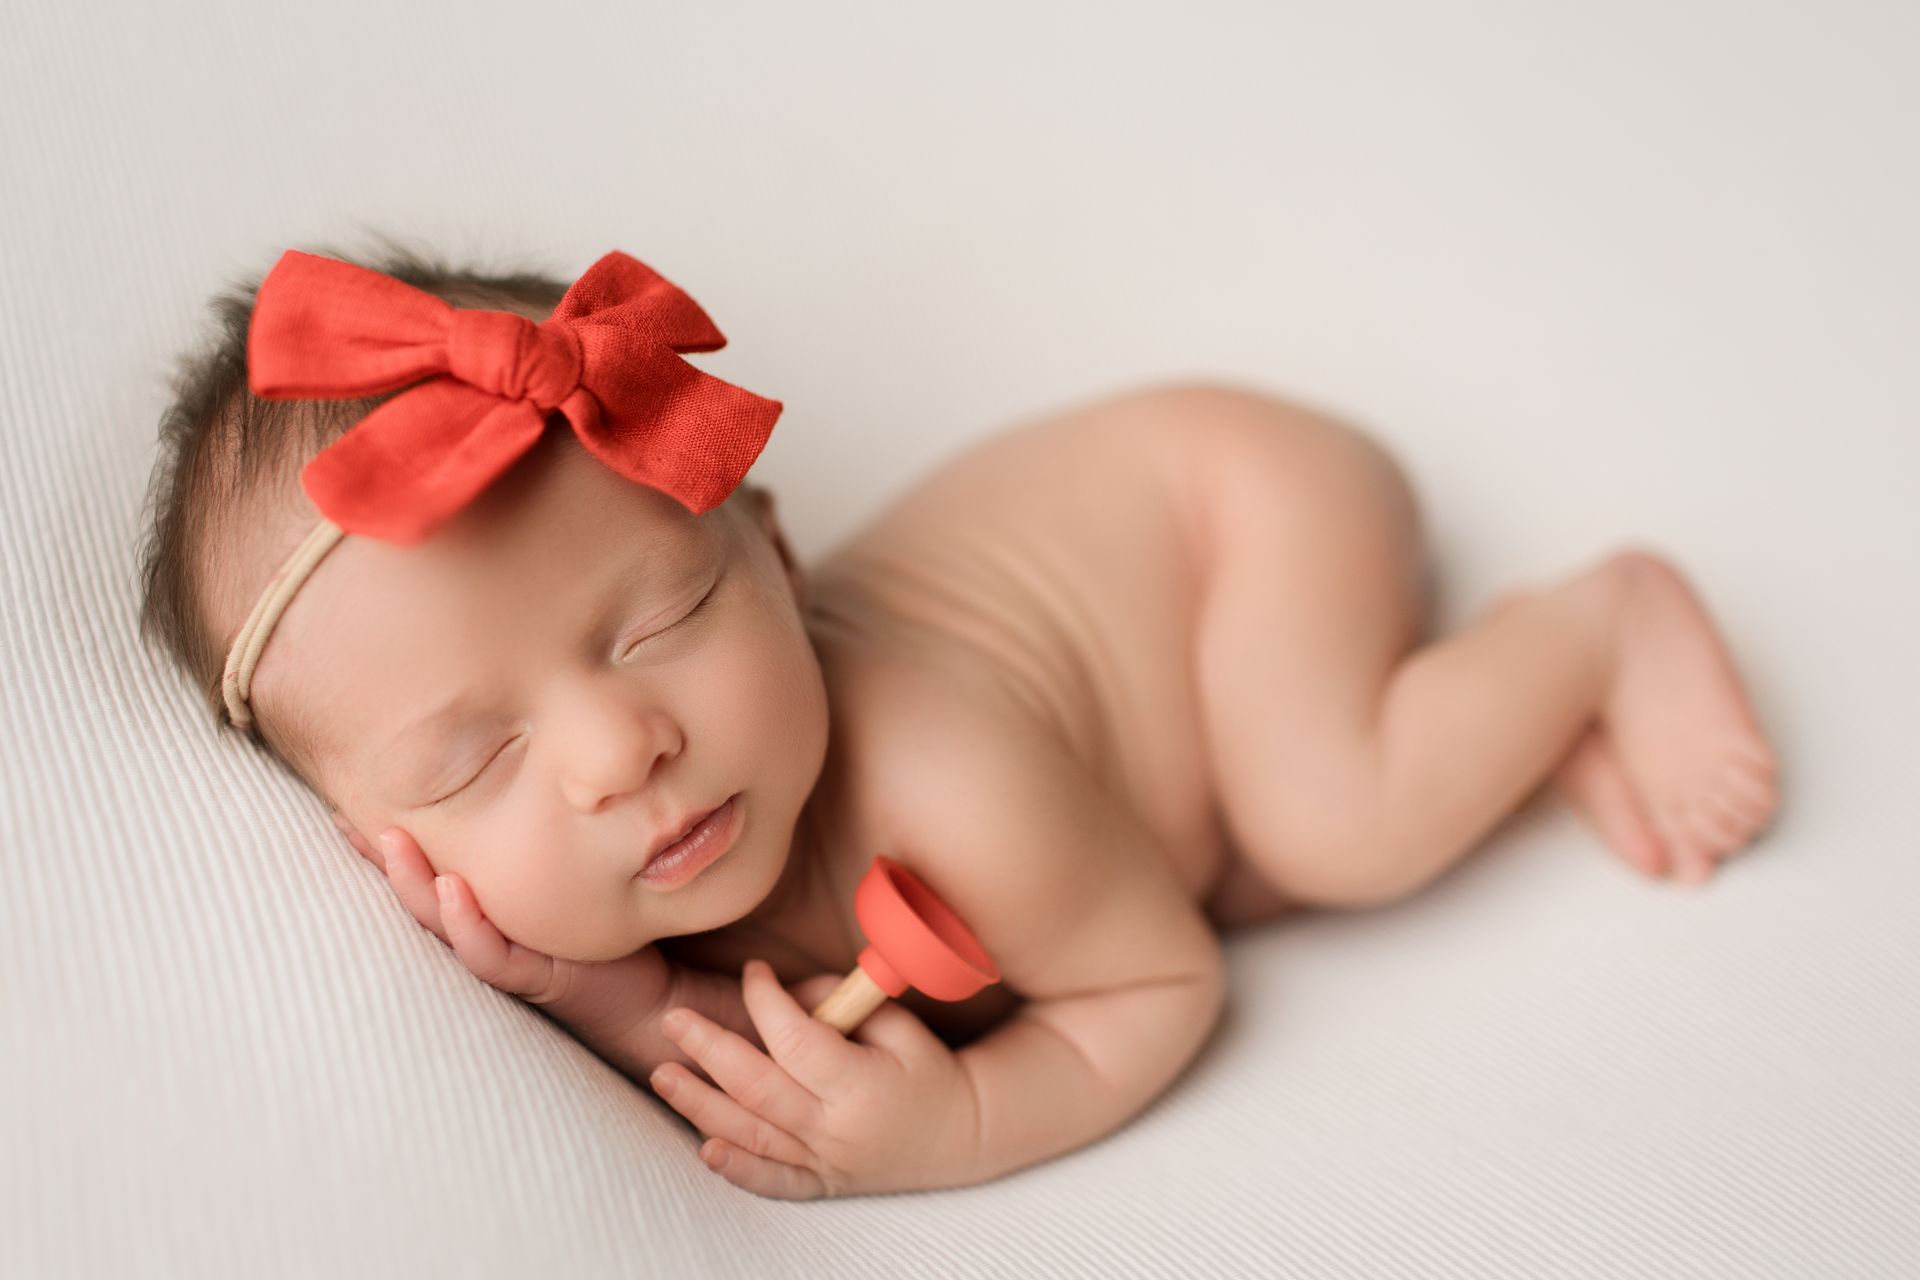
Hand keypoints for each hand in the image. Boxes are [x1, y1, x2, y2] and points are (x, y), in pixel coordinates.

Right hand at [338, 818, 672, 1047]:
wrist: (652, 993)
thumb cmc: (607, 927)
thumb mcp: (572, 871)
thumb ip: (547, 834)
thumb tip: (543, 764)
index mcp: (482, 906)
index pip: (424, 868)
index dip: (384, 844)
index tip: (345, 806)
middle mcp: (481, 931)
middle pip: (416, 894)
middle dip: (379, 860)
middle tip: (343, 820)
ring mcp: (503, 955)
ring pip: (442, 923)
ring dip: (413, 885)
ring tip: (392, 844)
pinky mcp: (535, 976)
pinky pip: (491, 954)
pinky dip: (468, 924)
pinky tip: (452, 891)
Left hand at [649, 959, 981, 1199]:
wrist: (960, 1136)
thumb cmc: (928, 1069)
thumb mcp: (899, 1024)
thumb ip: (843, 1004)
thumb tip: (787, 991)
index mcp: (861, 1085)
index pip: (796, 1040)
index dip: (766, 1002)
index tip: (753, 972)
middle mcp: (837, 1130)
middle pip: (759, 1088)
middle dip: (710, 1049)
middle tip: (674, 1019)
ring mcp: (825, 1162)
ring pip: (752, 1136)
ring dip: (701, 1105)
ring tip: (662, 1074)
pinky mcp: (821, 1183)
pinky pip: (773, 1181)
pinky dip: (737, 1169)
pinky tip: (704, 1150)